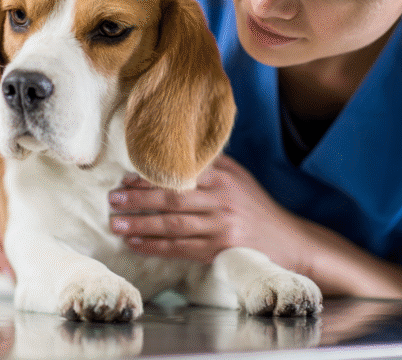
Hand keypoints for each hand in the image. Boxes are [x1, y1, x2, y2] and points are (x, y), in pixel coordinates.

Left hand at [108, 155, 306, 273]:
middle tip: (112, 200)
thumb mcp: (236, 177)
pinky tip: (134, 243)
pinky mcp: (220, 250)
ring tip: (116, 224)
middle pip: (172, 199)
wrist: (288, 241)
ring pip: (172, 225)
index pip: (179, 174)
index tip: (125, 179)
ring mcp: (221, 227)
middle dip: (138, 200)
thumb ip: (207, 163)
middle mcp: (221, 199)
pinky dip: (154, 246)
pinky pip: (180, 248)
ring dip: (140, 224)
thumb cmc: (254, 206)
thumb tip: (167, 151)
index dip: (149, 177)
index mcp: (223, 176)